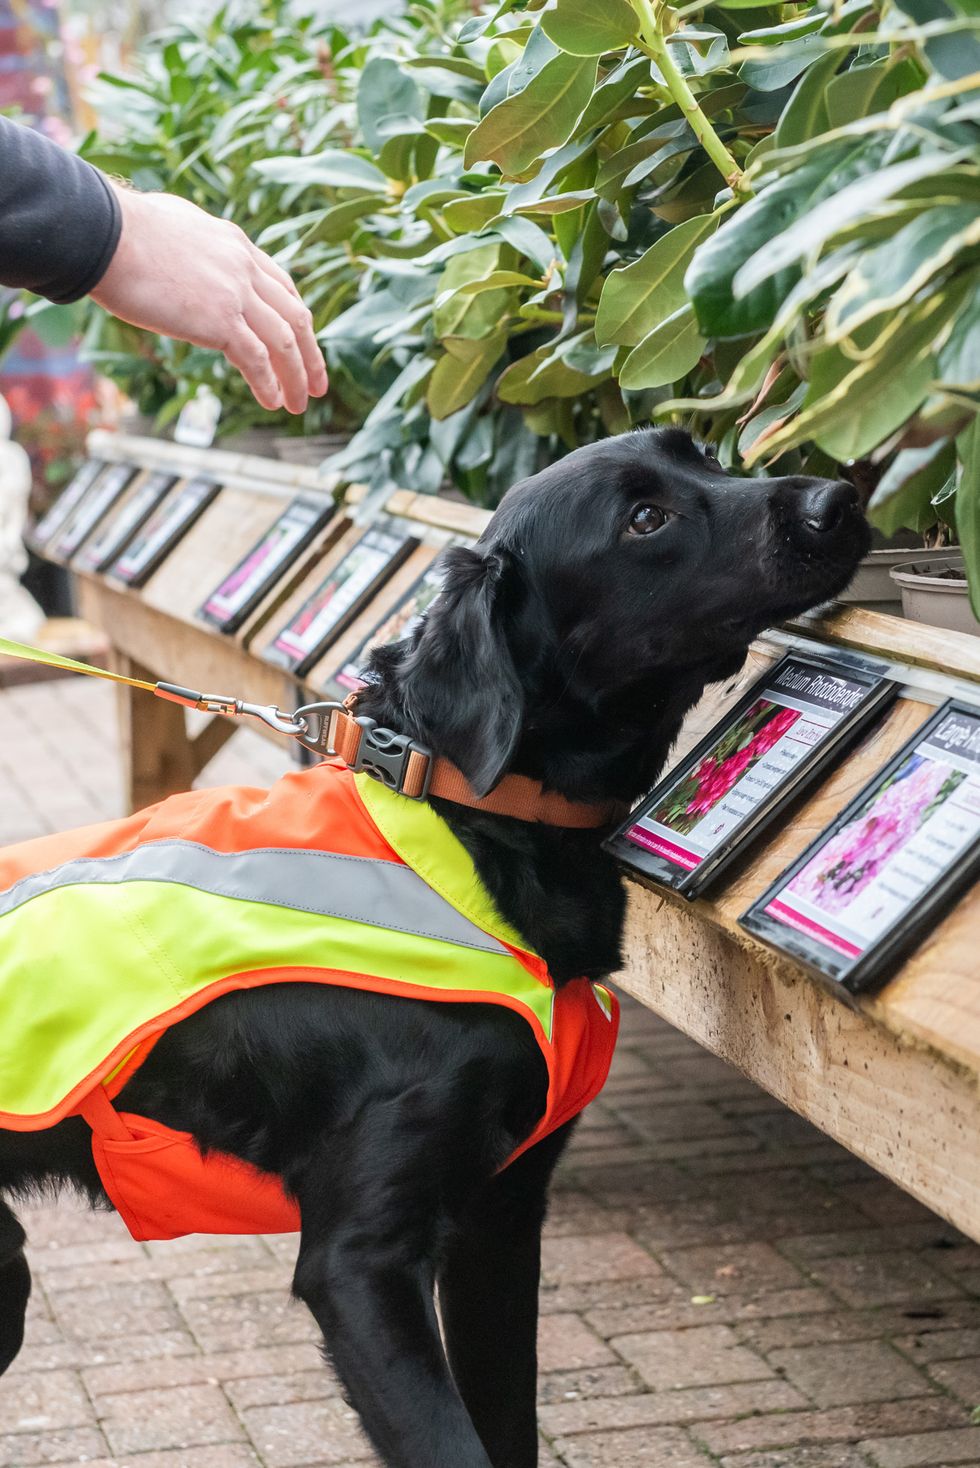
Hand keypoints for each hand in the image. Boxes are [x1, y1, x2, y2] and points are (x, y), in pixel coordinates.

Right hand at [90, 186, 327, 412]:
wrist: (103, 232)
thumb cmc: (120, 229)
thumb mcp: (173, 224)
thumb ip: (192, 242)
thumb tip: (184, 253)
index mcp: (235, 244)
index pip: (281, 285)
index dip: (295, 317)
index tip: (303, 340)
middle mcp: (244, 267)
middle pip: (295, 316)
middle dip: (312, 354)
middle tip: (320, 383)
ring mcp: (235, 294)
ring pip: (284, 342)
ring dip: (297, 378)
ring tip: (300, 404)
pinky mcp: (219, 320)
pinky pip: (257, 359)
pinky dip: (269, 383)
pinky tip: (273, 402)